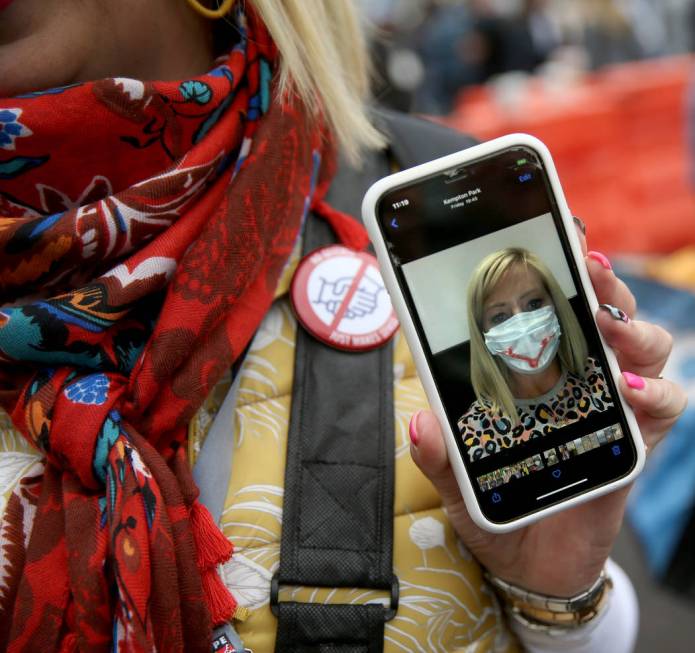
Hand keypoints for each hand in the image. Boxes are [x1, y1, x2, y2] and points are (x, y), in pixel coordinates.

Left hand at [409, 220, 687, 596]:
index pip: (548, 307)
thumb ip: (440, 452)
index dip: (554, 269)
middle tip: (585, 267)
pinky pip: (666, 404)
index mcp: (531, 368)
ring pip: (642, 344)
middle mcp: (576, 375)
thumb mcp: (455, 478)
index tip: (550, 239)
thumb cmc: (494, 503)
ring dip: (629, 328)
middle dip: (598, 282)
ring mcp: (609, 403)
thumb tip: (422, 422)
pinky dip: (655, 390)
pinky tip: (631, 388)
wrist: (530, 557)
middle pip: (602, 310)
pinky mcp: (635, 438)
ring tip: (608, 327)